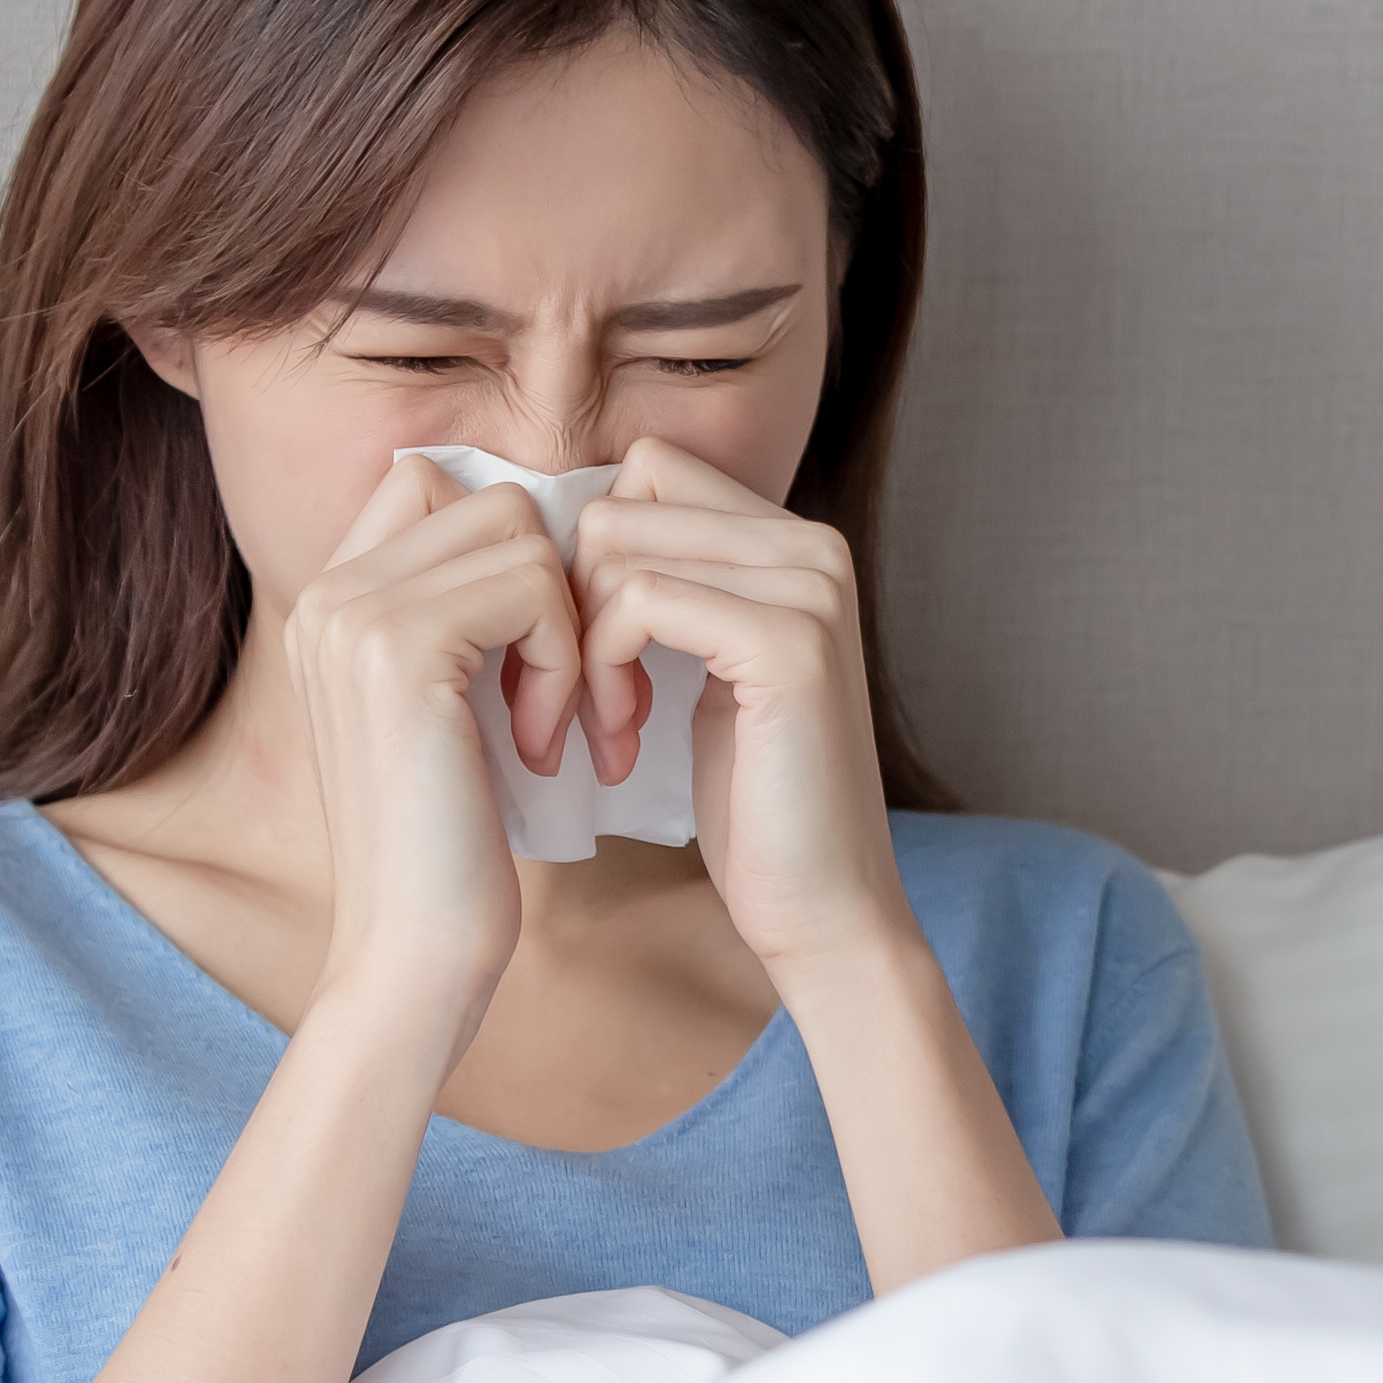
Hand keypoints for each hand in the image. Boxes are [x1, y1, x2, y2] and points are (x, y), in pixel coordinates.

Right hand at [278, 458, 591, 1037]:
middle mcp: (327, 593)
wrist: (412, 953)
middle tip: (572, 695)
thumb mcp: (453, 711)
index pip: (436, 484)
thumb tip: (547, 537)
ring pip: (522, 533)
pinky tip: (545, 744)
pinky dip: (567, 661)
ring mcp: (352, 614)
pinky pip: (532, 586)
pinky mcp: (398, 647)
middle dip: (558, 586)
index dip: (518, 551)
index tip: (541, 651)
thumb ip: (467, 621)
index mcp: (331, 603)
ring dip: (569, 628)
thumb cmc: (449, 849)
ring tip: (557, 725)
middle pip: (491, 497)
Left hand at [568, 441, 914, 971]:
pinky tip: (619, 741)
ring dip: (581, 645)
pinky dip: (601, 671)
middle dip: (572, 600)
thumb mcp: (701, 669)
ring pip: (616, 547)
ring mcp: (808, 587)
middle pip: (622, 501)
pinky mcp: (788, 642)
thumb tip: (558, 526)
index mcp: (794, 542)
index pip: (644, 474)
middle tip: (578, 702)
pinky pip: (637, 602)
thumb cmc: (754, 804)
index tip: (582, 655)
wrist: (824, 907)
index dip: (587, 560)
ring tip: (603, 729)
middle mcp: (812, 545)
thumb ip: (666, 587)